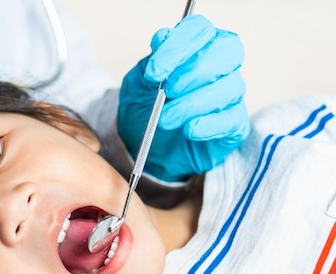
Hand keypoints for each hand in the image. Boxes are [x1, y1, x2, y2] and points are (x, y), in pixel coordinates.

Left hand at [118, 15, 249, 181]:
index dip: (177, 47)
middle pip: (227, 50)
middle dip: (194, 71)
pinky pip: (232, 119)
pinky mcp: (233, 124)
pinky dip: (209, 125)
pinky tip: (189, 130)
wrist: (147, 146)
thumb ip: (150, 63)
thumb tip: (163, 39)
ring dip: (193, 104)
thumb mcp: (137, 84)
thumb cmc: (145, 109)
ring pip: (229, 87)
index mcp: (195, 46)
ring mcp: (229, 94)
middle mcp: (219, 65)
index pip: (198, 29)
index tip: (154, 73)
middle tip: (168, 91)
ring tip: (165, 119)